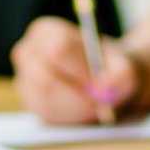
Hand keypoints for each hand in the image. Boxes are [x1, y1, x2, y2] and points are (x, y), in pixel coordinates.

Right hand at [11, 17, 138, 124]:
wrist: (105, 82)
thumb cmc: (111, 69)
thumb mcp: (125, 68)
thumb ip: (121, 76)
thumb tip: (104, 90)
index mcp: (46, 32)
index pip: (57, 50)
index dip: (80, 70)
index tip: (98, 83)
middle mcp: (28, 54)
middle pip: (44, 79)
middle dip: (76, 96)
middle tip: (98, 102)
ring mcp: (25, 80)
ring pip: (45, 100)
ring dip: (74, 107)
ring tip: (93, 104)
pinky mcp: (31, 103)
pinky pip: (46, 115)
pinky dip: (69, 117)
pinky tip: (82, 109)